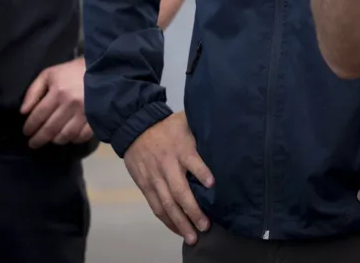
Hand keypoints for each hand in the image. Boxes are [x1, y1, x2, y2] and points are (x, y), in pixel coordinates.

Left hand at [20, 58, 94, 147]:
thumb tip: (23, 112)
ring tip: (50, 140)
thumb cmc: (71, 71)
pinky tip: (68, 137)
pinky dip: (73, 140)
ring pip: (65, 135)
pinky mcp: (95, 118)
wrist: (101, 69)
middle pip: (50, 129)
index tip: (26, 132)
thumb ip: (33, 91)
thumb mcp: (49, 74)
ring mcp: (84, 113)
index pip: (38, 116)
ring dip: (55, 140)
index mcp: (58, 92)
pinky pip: (82, 136)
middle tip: (33, 143)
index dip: (29, 127)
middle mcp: (70, 104)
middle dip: (38, 139)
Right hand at [123, 112, 213, 244]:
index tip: (211, 183)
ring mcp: (155, 177)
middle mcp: (167, 165)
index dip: (201, 172)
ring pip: (167, 204)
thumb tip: (224, 132)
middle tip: (205, 226)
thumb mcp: (185, 122)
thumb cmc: (167, 127)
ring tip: (192, 237)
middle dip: (192, 210)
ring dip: (180, 222)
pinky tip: (178, 230)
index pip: (192, 160)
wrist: (135, 127)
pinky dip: (167, 220)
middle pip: (179, 190)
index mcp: (180, 148)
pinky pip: (156, 206)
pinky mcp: (145, 185)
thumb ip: (201, 131)